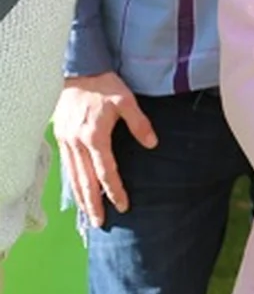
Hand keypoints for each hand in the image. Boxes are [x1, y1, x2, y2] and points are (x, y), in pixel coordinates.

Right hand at [54, 73, 155, 227]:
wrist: (79, 70)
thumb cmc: (105, 85)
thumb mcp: (127, 101)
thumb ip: (139, 124)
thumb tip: (152, 144)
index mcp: (94, 136)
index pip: (106, 172)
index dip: (114, 190)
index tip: (123, 206)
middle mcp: (77, 143)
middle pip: (85, 181)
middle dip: (93, 204)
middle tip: (100, 223)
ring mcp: (66, 141)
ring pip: (73, 176)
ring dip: (80, 196)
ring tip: (88, 213)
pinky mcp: (61, 137)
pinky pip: (67, 166)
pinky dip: (72, 182)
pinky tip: (78, 190)